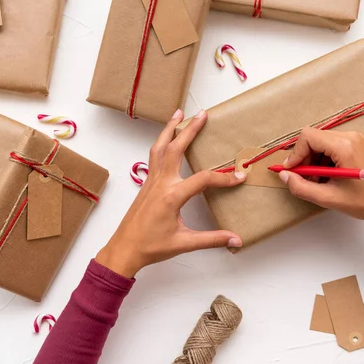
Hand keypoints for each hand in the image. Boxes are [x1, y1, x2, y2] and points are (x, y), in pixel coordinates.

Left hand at [96, 109, 245, 277]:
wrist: (124, 250)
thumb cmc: (151, 247)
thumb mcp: (184, 243)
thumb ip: (212, 239)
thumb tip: (235, 239)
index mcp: (171, 196)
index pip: (203, 180)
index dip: (224, 178)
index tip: (240, 177)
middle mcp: (160, 183)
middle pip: (176, 149)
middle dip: (190, 130)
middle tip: (202, 114)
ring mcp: (151, 182)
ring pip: (159, 148)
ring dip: (169, 129)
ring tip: (178, 114)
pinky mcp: (146, 184)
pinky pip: (154, 156)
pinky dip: (161, 143)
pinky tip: (167, 139)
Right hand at [279, 128, 363, 240]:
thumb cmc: (363, 202)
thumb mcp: (328, 198)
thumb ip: (301, 187)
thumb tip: (284, 176)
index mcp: (345, 147)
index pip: (308, 137)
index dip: (295, 153)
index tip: (291, 170)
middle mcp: (351, 136)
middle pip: (314, 138)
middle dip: (304, 157)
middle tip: (304, 177)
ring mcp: (356, 138)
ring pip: (321, 141)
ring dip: (313, 158)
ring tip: (317, 179)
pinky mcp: (357, 142)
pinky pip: (332, 144)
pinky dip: (324, 158)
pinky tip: (327, 175)